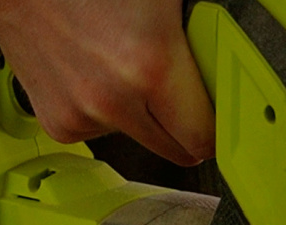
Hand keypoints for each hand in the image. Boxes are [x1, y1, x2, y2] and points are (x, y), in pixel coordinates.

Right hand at [0, 0, 214, 164]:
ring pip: (139, 139)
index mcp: (151, 67)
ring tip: (122, 72)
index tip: (218, 125)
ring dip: (141, 117)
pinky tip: (94, 78)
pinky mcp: (61, 126)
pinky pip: (103, 132)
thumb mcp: (163, 4)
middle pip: (178, 150)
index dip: (216, 130)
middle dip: (185, 130)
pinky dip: (104, 113)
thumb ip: (198, 45)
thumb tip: (224, 70)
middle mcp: (116, 99)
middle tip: (182, 103)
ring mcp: (85, 116)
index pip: (205, 136)